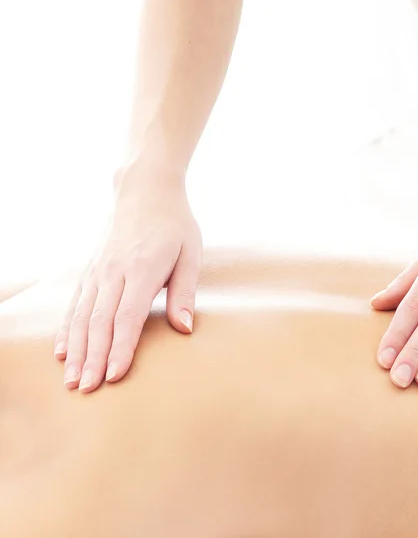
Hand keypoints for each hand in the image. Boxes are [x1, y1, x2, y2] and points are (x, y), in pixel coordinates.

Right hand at [54, 181, 201, 392]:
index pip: (128, 317)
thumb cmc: (175, 225)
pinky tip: (62, 350)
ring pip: (81, 315)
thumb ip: (185, 292)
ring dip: (76, 349)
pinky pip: (74, 303)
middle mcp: (114, 272)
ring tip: (71, 379)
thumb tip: (185, 329)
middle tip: (87, 389)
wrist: (145, 192)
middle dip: (93, 358)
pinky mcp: (91, 269)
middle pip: (99, 322)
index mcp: (142, 269)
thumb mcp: (191, 254)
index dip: (120, 348)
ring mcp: (98, 270)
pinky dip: (66, 328)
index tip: (114, 376)